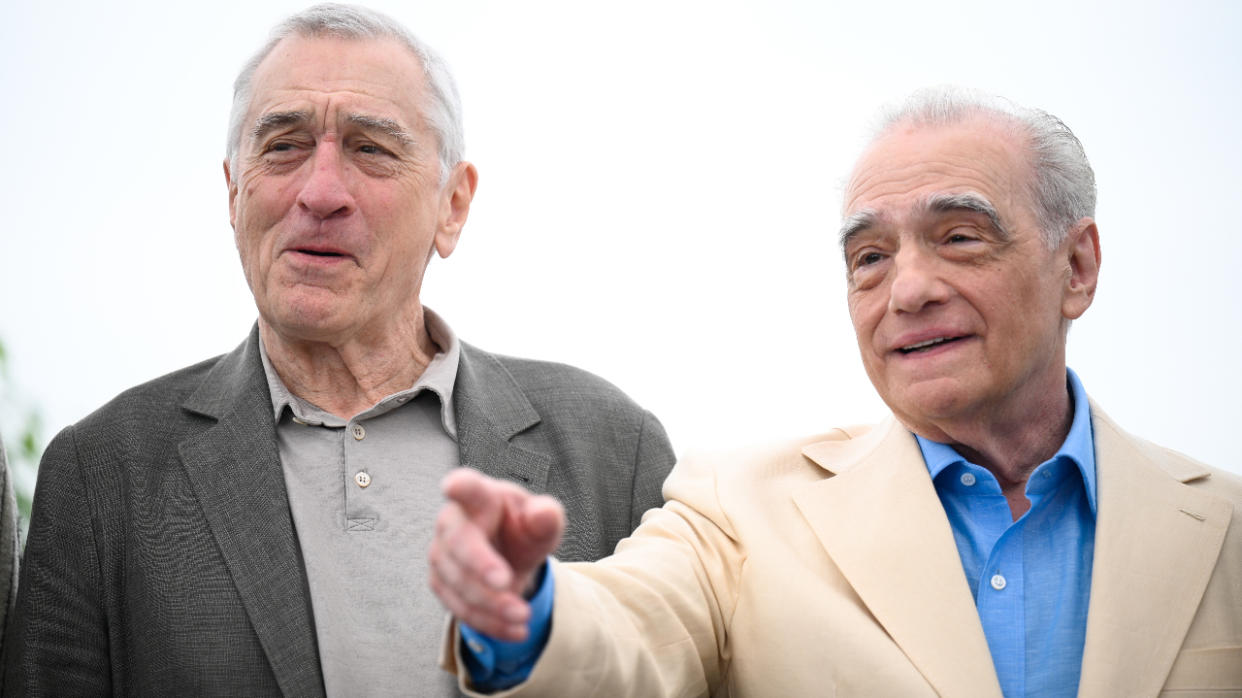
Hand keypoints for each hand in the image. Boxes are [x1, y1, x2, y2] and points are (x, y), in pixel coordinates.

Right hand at [430, 468, 564, 641]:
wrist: (511, 557)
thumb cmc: (522, 530)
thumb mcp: (543, 522)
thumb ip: (546, 517)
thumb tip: (545, 513)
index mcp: (481, 496)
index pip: (468, 486)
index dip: (459, 486)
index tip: (452, 486)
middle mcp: (453, 521)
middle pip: (460, 544)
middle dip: (482, 567)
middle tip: (507, 583)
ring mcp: (442, 553)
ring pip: (459, 583)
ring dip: (491, 604)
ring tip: (523, 615)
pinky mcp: (440, 582)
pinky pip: (460, 608)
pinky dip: (489, 623)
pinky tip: (513, 629)